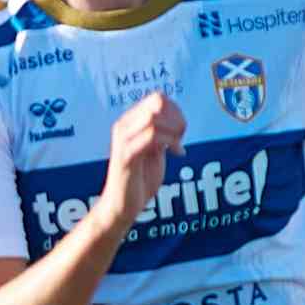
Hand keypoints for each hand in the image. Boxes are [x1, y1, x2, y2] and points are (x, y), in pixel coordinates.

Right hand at [100, 92, 186, 223]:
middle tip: (182, 137)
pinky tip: (176, 153)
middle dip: (177, 117)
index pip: (157, 98)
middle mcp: (124, 126)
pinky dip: (170, 142)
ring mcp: (123, 139)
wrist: (122, 206)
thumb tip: (176, 122)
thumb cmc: (139, 181)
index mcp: (130, 123)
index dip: (176, 110)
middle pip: (157, 101)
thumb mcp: (154, 153)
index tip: (182, 131)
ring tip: (178, 146)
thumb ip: (162, 136)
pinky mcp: (127, 155)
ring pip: (154, 117)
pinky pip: (152, 136)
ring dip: (174, 130)